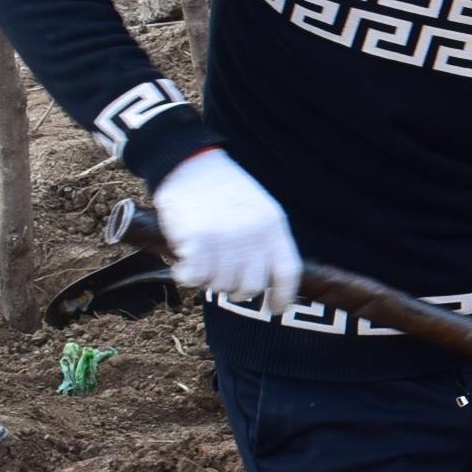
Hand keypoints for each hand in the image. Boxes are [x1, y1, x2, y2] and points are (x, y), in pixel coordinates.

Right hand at [151, 149, 301, 305]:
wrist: (191, 163)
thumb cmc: (224, 190)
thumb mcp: (259, 209)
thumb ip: (264, 241)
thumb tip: (264, 282)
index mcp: (274, 226)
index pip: (288, 272)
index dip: (283, 296)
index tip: (274, 308)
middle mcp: (253, 235)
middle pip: (251, 286)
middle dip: (236, 290)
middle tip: (222, 279)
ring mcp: (226, 239)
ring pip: (220, 285)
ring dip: (208, 280)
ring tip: (202, 261)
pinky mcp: (197, 241)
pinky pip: (194, 278)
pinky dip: (186, 277)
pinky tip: (183, 266)